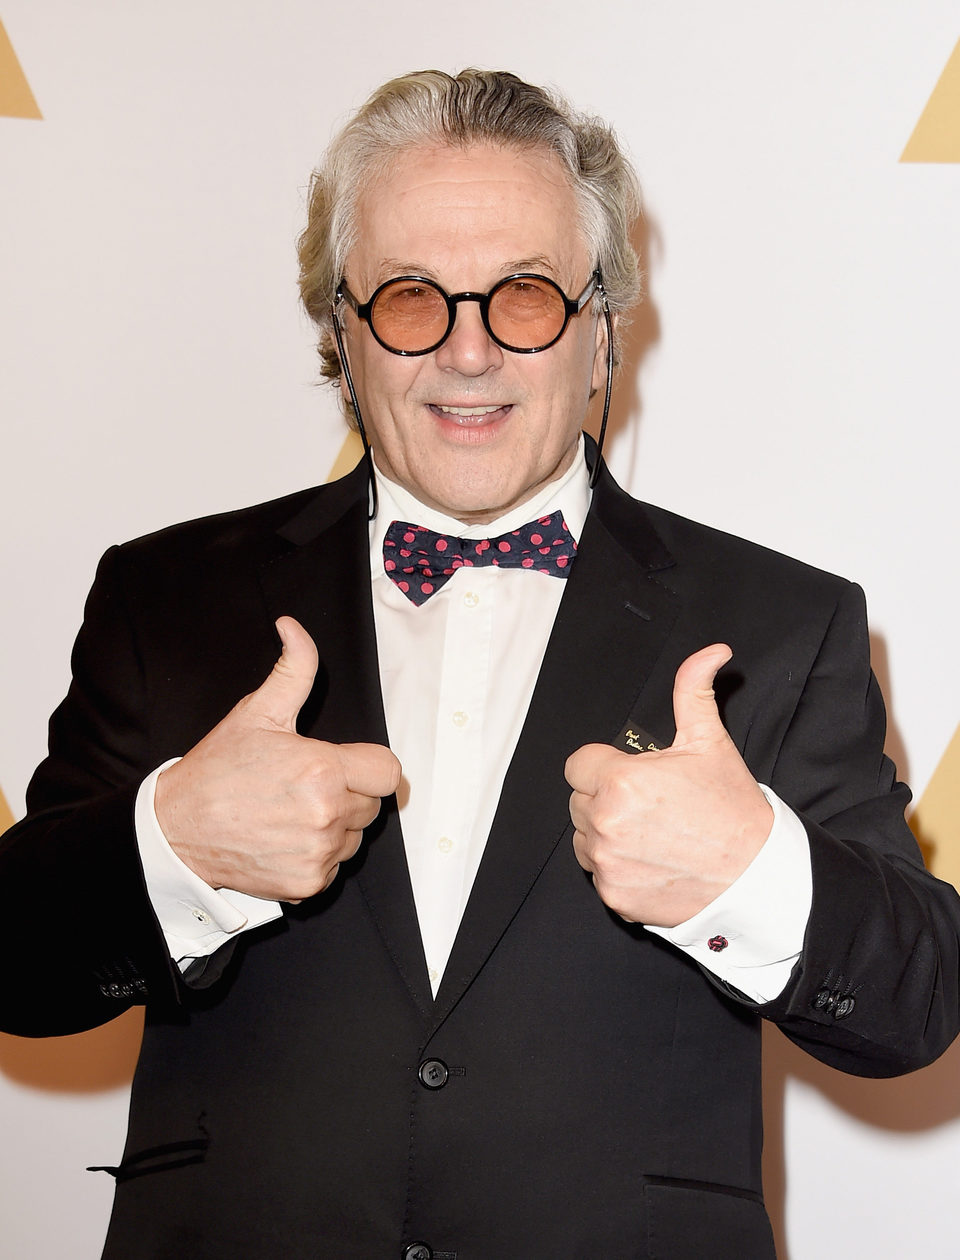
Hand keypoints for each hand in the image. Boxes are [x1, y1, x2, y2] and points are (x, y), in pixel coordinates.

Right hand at [155, 616, 401, 900]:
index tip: (345, 765)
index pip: (387, 771)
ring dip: (334, 826)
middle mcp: (327, 813)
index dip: (369, 766)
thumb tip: (294, 628)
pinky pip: (334, 865)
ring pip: (354, 836)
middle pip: (371, 804)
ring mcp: (318, 852)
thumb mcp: (257, 713)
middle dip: (348, 793)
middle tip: (304, 786)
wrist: (177, 829)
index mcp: (323, 768)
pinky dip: (316, 856)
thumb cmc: (217, 771)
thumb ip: (293, 670)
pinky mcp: (309, 882)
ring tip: (290, 812)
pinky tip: (283, 838)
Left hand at [565, 644, 772, 927]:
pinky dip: (617, 867)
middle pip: (579, 799)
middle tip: (650, 804)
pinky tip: (652, 860)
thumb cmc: (733, 810)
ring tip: (651, 832)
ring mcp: (607, 863)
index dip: (604, 766)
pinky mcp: (613, 895)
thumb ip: (694, 691)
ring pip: (584, 837)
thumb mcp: (710, 743)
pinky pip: (598, 872)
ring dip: (606, 832)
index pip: (578, 764)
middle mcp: (605, 823)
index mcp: (620, 780)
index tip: (633, 775)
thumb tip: (710, 653)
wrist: (756, 876)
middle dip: (605, 797)